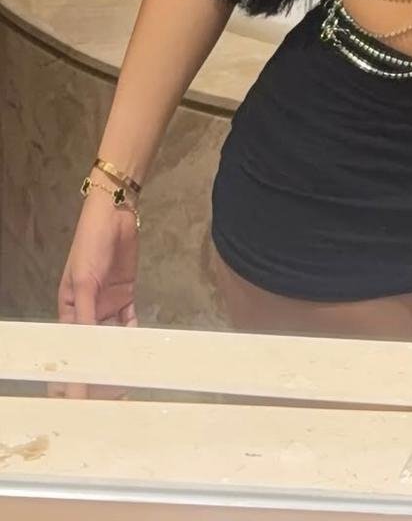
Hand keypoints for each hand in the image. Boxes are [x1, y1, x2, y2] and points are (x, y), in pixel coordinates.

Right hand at [52, 186, 139, 397]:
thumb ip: (86, 319)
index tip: (76, 397)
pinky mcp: (125, 294)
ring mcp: (106, 304)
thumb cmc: (91, 247)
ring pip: (112, 336)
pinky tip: (138, 347)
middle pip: (92, 345)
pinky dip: (133, 333)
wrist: (115, 217)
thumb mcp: (84, 283)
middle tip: (108, 393)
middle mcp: (86, 311)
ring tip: (125, 377)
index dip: (72, 369)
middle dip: (98, 365)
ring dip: (118, 352)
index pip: (69, 346)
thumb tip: (87, 353)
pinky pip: (129, 320)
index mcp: (68, 310)